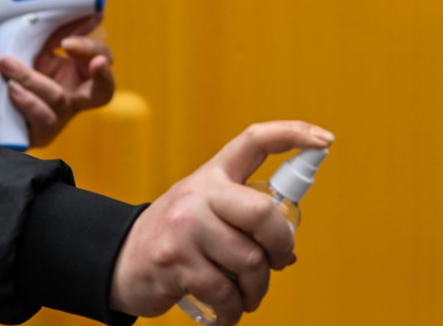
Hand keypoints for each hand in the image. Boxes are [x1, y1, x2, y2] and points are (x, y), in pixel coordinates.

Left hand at [0, 13, 114, 146]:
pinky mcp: (39, 133)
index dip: (92, 49)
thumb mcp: (32, 44)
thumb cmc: (13, 64)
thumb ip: (51, 30)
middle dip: (104, 75)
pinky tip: (11, 89)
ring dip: (33, 79)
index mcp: (79, 72)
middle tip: (96, 61)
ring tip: (7, 65)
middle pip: (104, 92)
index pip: (101, 60)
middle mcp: (75, 97)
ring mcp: (59, 117)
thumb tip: (74, 9)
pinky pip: (41, 120)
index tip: (68, 41)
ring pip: (58, 99)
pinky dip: (27, 101)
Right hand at [109, 120, 335, 322]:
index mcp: (214, 174)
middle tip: (279, 261)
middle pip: (262, 213)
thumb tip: (288, 252)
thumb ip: (245, 218)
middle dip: (281, 244)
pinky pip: (225, 292)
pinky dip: (235, 309)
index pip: (255, 140)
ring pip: (249, 260)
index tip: (324, 140)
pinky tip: (230, 312)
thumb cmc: (178, 235)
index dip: (292, 134)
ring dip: (258, 287)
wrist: (119, 259)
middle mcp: (200, 194)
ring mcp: (185, 227)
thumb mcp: (207, 210)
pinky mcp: (175, 262)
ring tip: (249, 295)